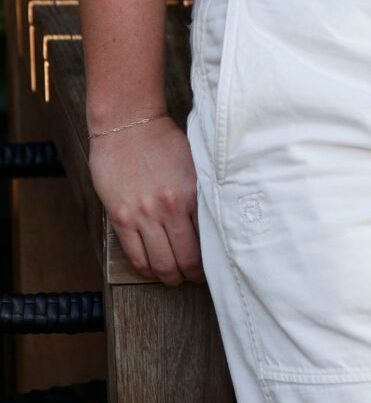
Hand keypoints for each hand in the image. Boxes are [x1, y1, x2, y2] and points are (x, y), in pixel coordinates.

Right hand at [89, 116, 204, 284]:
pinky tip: (153, 270)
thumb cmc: (163, 141)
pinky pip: (135, 256)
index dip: (212, 260)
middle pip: (186, 258)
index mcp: (194, 193)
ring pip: (161, 263)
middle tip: (195, 278)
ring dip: (170, 277)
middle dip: (192, 274)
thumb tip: (217, 220)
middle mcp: (170, 207)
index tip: (215, 267)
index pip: (208, 240)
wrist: (127, 124)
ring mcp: (144, 214)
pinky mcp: (121, 217)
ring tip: (175, 278)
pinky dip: (146, 269)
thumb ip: (202, 192)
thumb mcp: (194, 163)